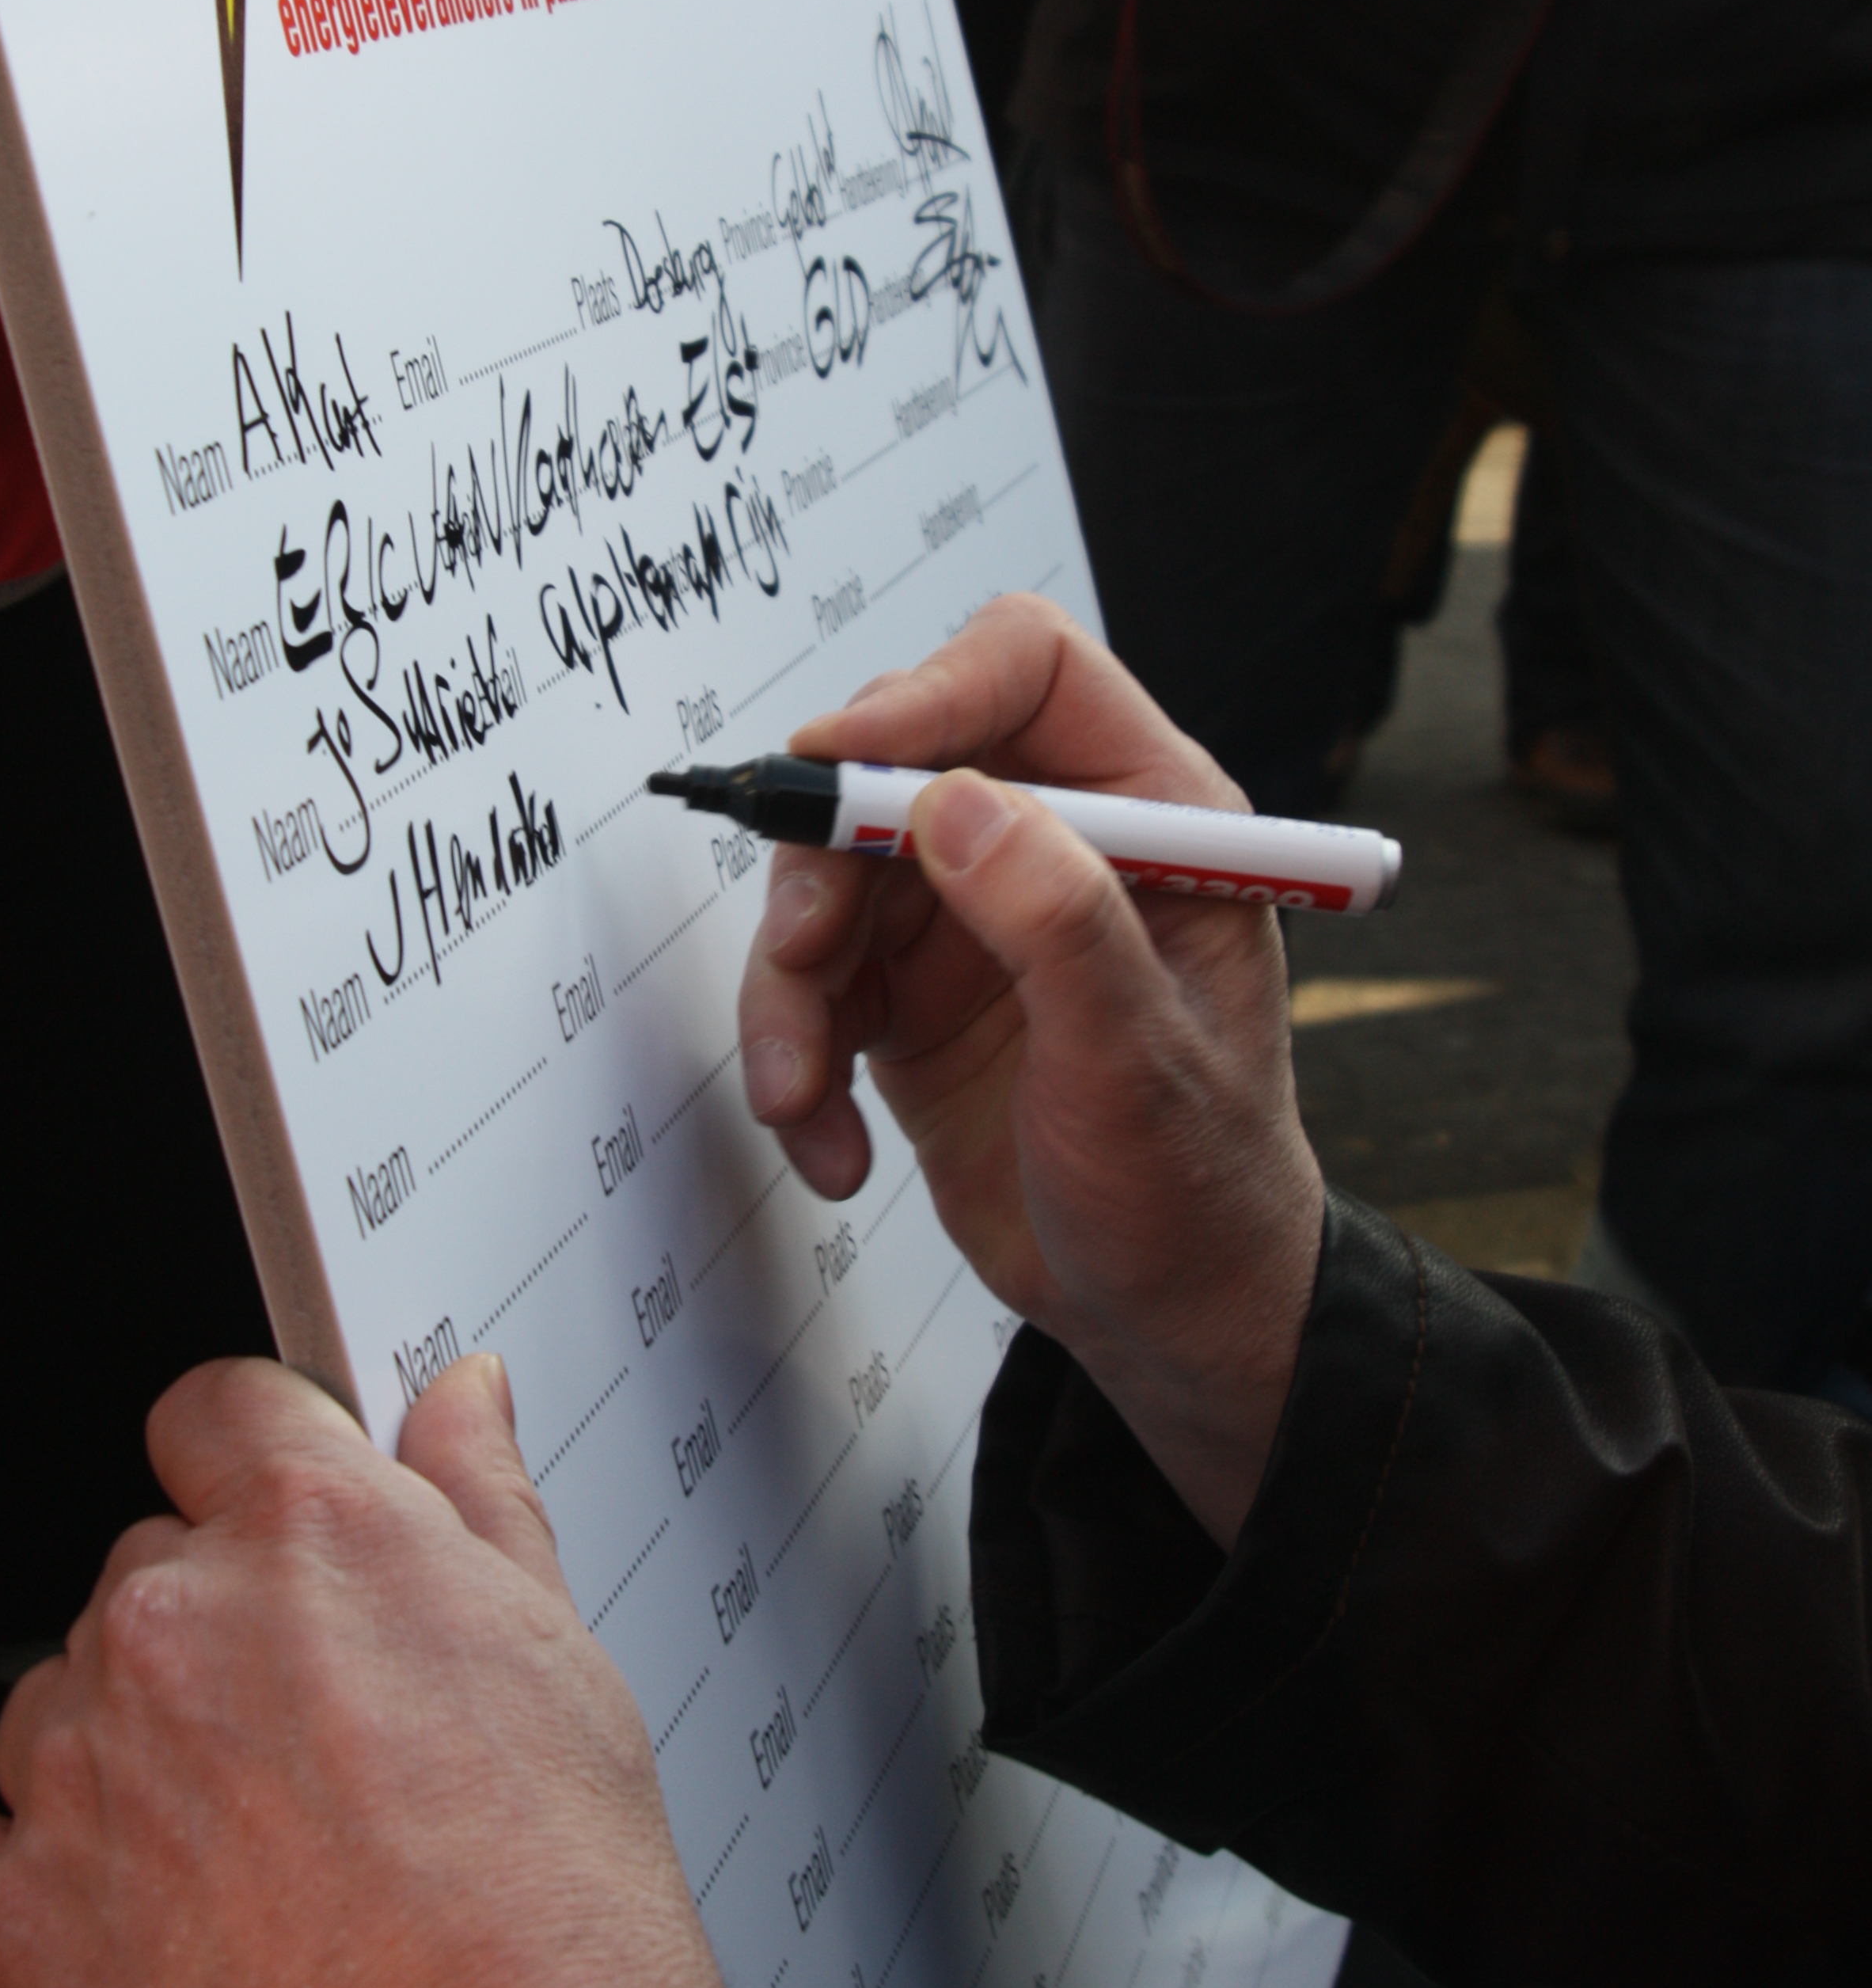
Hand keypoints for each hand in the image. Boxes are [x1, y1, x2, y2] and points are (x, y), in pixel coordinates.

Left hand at [0, 1355, 717, 1987]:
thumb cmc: (545, 1897)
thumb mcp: (555, 1650)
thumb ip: (479, 1497)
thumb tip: (458, 1402)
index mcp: (309, 1533)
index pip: (214, 1409)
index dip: (245, 1464)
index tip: (266, 1523)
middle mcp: (176, 1622)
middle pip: (144, 1568)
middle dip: (210, 1637)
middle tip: (304, 1746)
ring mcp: (81, 1767)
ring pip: (57, 1707)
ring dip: (123, 1759)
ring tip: (242, 1861)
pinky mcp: (14, 1917)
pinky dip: (29, 1884)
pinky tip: (137, 1929)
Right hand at [737, 597, 1324, 1545]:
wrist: (1169, 1319)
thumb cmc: (1197, 1190)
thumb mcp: (1139, 1062)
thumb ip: (1059, 924)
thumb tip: (957, 803)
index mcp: (1153, 815)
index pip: (1026, 669)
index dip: (926, 695)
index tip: (838, 766)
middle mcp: (1054, 842)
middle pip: (891, 767)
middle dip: (825, 860)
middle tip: (804, 954)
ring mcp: (972, 917)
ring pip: (827, 879)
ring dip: (790, 988)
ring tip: (802, 1098)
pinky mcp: (909, 994)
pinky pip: (810, 981)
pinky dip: (796, 1060)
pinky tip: (832, 1149)